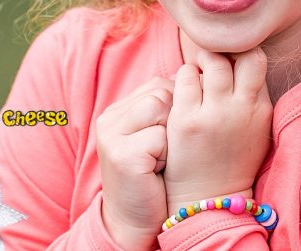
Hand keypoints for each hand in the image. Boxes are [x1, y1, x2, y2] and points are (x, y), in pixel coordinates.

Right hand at [96, 76, 173, 249]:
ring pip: (159, 107)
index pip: (158, 83)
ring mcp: (111, 135)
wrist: (134, 222)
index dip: (177, 107)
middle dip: (175, 119)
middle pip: (160, 92)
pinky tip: (158, 171)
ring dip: (171, 136)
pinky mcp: (121, 154)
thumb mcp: (154, 136)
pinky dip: (167, 155)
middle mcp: (109, 118)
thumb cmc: (153, 178)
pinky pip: (160, 136)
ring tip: (162, 159)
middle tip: (166, 151)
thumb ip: (163, 108)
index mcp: (116, 111)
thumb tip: (192, 78)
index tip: (173, 136)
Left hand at [163, 47, 272, 211]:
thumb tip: (241, 60)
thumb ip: (253, 96)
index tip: (229, 61)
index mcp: (262, 109)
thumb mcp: (257, 128)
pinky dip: (182, 76)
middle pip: (242, 54)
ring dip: (201, 60)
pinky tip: (181, 89)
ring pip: (211, 60)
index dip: (240, 55)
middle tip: (212, 61)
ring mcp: (214, 113)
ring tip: (196, 72)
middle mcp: (242, 108)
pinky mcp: (187, 120)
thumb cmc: (231, 160)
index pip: (256, 61)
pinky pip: (184, 78)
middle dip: (226, 50)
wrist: (209, 199)